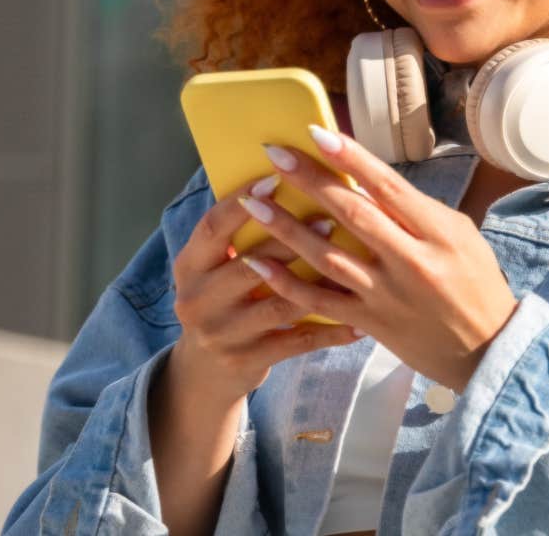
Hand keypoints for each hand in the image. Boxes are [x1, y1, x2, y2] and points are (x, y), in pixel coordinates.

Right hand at [163, 177, 365, 404]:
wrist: (204, 369)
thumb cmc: (222, 300)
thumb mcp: (214, 269)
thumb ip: (240, 238)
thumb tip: (287, 184)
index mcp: (188, 267)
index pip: (212, 228)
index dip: (241, 202)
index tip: (275, 178)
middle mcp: (197, 300)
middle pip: (248, 267)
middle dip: (290, 241)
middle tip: (330, 218)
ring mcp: (220, 334)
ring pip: (277, 306)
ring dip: (316, 284)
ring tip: (351, 264)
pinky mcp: (246, 361)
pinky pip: (296, 342)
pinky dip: (330, 331)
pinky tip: (359, 321)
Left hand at [236, 125, 518, 392]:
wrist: (488, 351)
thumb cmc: (475, 283)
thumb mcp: (461, 235)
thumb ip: (415, 210)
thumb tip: (365, 179)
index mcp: (439, 233)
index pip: (388, 186)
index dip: (351, 158)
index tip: (317, 133)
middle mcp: (412, 262)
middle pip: (352, 214)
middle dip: (309, 181)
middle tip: (274, 154)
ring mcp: (388, 296)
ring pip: (327, 257)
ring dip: (286, 228)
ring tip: (252, 204)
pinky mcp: (371, 324)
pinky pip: (320, 302)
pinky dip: (286, 283)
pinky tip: (257, 262)